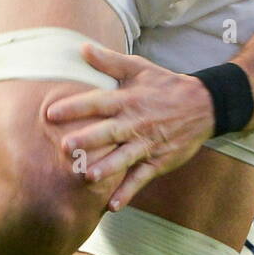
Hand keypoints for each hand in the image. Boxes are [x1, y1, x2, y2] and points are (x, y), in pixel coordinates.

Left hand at [45, 42, 215, 209]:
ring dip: (107, 168)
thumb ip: (109, 61)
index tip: (50, 113)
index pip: (98, 102)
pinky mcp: (158, 161)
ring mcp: (147, 144)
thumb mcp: (139, 68)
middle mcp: (135, 122)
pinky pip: (141, 178)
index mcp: (128, 99)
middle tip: (64, 146)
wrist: (203, 105)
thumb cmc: (165, 85)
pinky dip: (128, 192)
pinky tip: (112, 206)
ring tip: (89, 177)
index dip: (75, 107)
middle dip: (87, 140)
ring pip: (124, 157)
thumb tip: (82, 48)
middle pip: (109, 132)